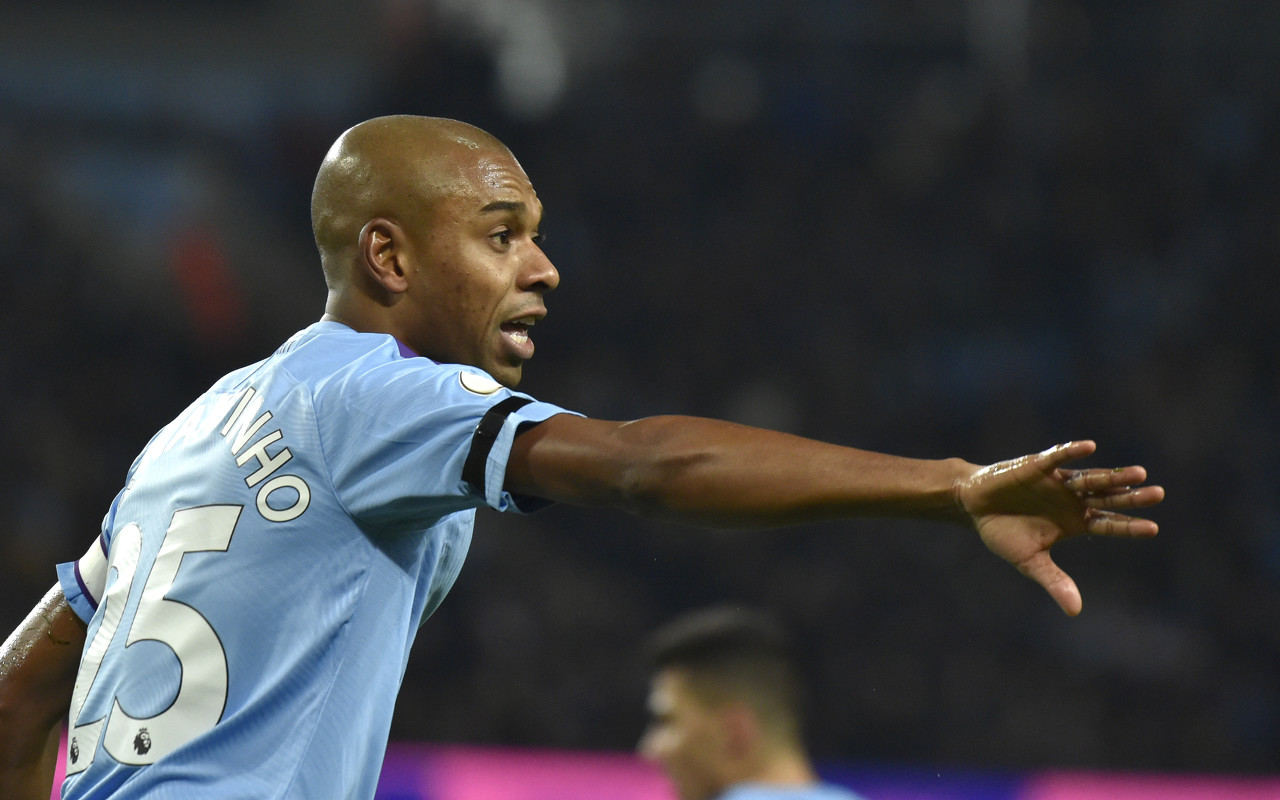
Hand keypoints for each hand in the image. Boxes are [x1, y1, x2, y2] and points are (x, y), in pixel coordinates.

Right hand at [953, 440, 1163, 615]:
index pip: (1108, 524)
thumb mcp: (1030, 561)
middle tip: (1157, 494)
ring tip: (1138, 474)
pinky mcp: (1038, 466)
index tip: (1153, 528)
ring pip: (1091, 479)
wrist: (973, 507)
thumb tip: (1076, 612)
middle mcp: (1072, 500)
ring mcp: (1058, 482)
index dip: (1129, 526)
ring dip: (1113, 477)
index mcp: (1075, 522)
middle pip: (1108, 499)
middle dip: (1131, 498)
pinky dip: (1072, 452)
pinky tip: (1089, 448)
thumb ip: (1054, 581)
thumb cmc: (1003, 533)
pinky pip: (1058, 457)